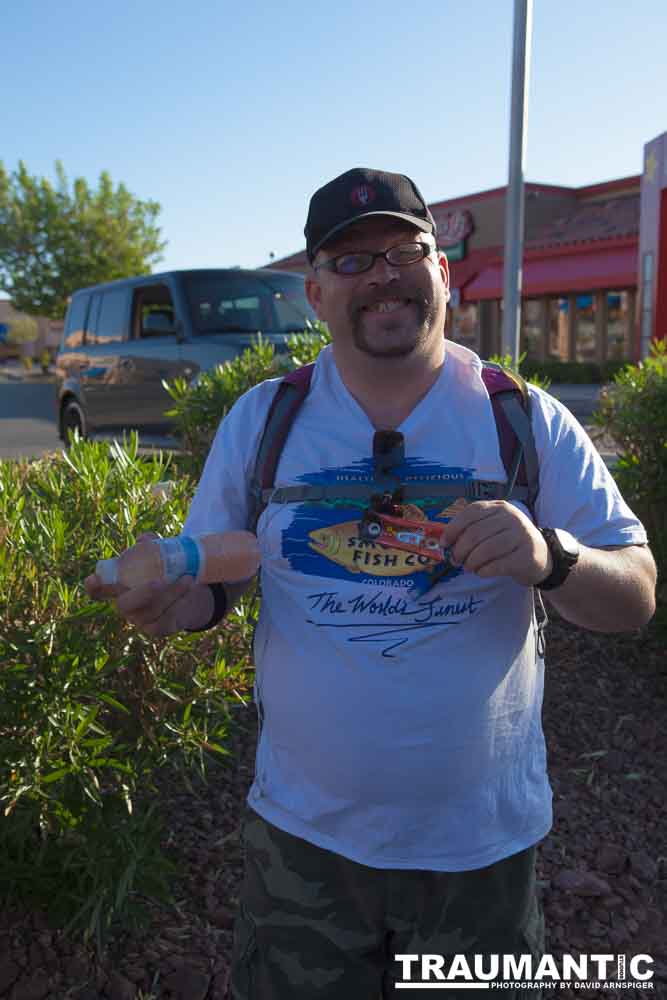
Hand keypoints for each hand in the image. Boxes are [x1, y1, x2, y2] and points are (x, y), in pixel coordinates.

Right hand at [84, 532, 213, 636]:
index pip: (98, 590)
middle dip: (142, 593)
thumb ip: (150, 546)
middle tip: (160, 580)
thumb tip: (144, 539)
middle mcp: (125, 606)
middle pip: (124, 604)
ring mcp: (140, 620)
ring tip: (188, 578)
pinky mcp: (156, 629)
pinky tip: (189, 591)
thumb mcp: (160, 557)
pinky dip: (178, 604)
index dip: (93, 586)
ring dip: (170, 594)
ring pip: (150, 611)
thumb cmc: (167, 573)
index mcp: (119, 587)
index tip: (93, 580)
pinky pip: (164, 621)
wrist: (189, 596)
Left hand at [439, 501, 551, 586]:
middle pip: (475, 533)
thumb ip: (472, 529)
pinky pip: (498, 565)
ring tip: (469, 567)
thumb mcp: (493, 528)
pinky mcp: (527, 555)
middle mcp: (511, 517)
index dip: (453, 528)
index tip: (444, 543)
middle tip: (456, 561)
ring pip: (486, 550)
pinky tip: (481, 572)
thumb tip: (445, 542)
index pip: (471, 513)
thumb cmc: (509, 542)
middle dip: (460, 550)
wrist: (543, 555)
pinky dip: (484, 571)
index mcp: (499, 507)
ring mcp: (521, 535)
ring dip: (471, 562)